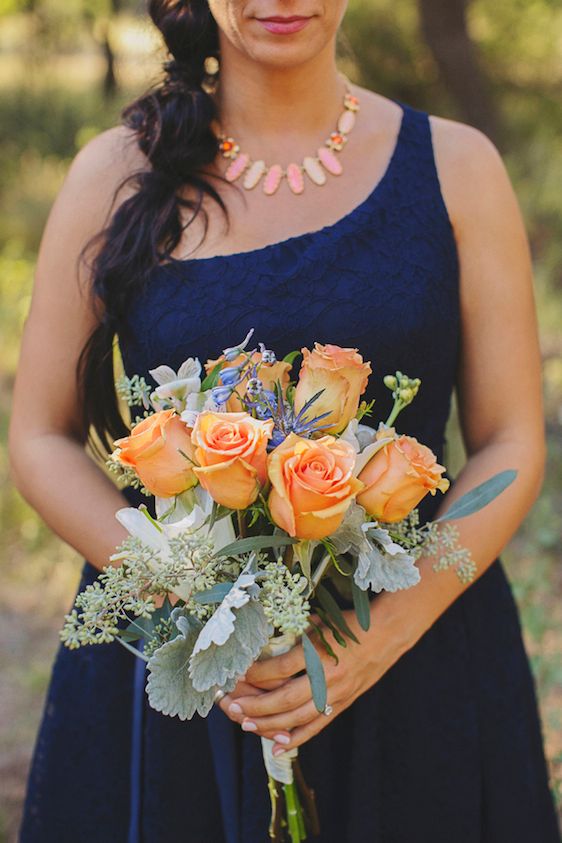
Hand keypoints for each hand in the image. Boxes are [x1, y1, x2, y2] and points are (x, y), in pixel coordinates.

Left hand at [216, 600, 411, 756]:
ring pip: (297, 718)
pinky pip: (316, 726)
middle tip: (232, 707)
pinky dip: (296, 739)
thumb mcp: (318, 623)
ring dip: (269, 724)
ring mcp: (336, 694)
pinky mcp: (343, 704)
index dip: (254, 674)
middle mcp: (326, 677)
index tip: (236, 675)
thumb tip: (263, 646)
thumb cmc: (348, 624)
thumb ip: (293, 636)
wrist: (386, 633)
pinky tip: (277, 747)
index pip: (277, 669)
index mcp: (317, 652)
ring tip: (246, 724)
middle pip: (283, 699)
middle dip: (254, 705)